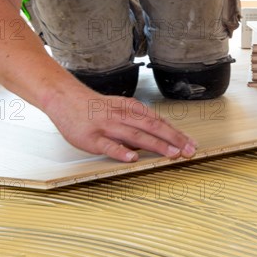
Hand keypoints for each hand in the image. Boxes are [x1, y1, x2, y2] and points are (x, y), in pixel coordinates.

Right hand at [45, 88, 196, 161]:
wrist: (65, 98)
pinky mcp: (92, 137)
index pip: (158, 121)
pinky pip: (108, 145)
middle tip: (189, 150)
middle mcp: (122, 116)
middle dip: (173, 139)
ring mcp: (107, 126)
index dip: (176, 133)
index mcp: (131, 108)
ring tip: (171, 154)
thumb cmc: (95, 107)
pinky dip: (121, 151)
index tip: (191, 143)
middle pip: (152, 127)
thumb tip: (158, 137)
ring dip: (156, 145)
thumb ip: (138, 122)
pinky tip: (132, 158)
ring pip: (135, 135)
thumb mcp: (120, 109)